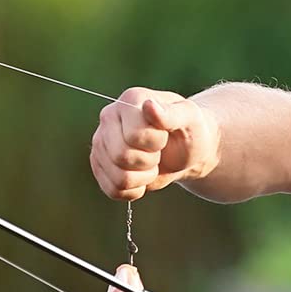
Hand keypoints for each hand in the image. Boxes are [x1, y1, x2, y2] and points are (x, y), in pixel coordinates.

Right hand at [90, 87, 217, 200]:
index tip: (164, 134)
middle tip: (158, 151)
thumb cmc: (190, 130)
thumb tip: (149, 105)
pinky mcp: (100, 165)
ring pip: (118, 177)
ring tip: (151, 162)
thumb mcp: (191, 119)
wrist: (187, 150)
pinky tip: (143, 176)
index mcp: (129, 101)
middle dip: (149, 161)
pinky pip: (113, 190)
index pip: (134, 136)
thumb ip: (172, 113)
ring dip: (144, 177)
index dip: (156, 142)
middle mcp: (108, 117)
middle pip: (121, 156)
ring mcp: (100, 142)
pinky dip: (135, 190)